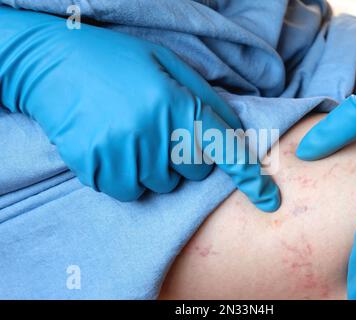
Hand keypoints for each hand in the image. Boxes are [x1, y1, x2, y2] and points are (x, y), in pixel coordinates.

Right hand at [0, 6, 279, 211]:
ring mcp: (124, 153)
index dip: (250, 176)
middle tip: (159, 129)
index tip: (269, 199)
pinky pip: (127, 191)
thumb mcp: (167, 64)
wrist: (52, 64)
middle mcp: (155, 133)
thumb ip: (203, 97)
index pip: (224, 147)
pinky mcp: (97, 167)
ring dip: (152, 168)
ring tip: (130, 135)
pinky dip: (125, 177)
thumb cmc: (116, 61)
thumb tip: (232, 129)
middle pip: (193, 172)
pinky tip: (113, 147)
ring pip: (160, 185)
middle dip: (185, 158)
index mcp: (177, 104)